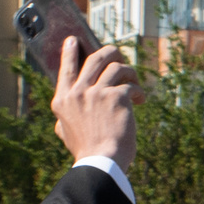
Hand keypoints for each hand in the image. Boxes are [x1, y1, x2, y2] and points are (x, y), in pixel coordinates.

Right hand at [51, 36, 138, 170]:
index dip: (70, 52)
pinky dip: (138, 92)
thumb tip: (64, 110)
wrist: (102, 163)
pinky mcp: (116, 97)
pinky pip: (131, 86)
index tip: (74, 41)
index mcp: (62, 100)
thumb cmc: (87, 151)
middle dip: (110, 53)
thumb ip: (65, 116)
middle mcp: (77, 93)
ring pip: (117, 67)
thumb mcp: (65, 131)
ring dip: (129, 73)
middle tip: (119, 57)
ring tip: (135, 84)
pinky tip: (140, 100)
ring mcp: (96, 93)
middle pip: (95, 59)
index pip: (66, 68)